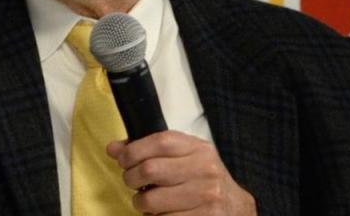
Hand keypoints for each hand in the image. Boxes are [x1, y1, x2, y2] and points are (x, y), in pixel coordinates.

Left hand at [107, 130, 255, 214]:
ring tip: (146, 201)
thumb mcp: (182, 156)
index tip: (123, 160)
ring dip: (141, 203)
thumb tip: (113, 149)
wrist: (235, 206)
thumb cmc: (201, 178)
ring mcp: (206, 196)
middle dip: (131, 178)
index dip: (132, 151)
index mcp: (198, 149)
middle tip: (132, 182)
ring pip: (152, 200)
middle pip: (150, 170)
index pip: (158, 141)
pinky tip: (161, 213)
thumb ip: (149, 149)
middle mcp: (205, 170)